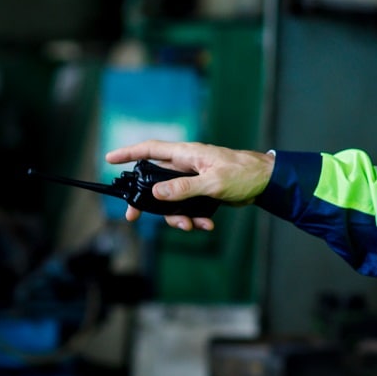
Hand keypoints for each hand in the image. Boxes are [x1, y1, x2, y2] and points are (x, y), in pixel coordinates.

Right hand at [105, 140, 274, 231]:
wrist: (266, 182)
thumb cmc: (243, 174)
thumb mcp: (213, 183)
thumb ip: (184, 188)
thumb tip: (155, 194)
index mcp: (187, 154)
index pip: (151, 149)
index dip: (129, 153)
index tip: (110, 159)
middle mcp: (187, 164)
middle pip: (155, 181)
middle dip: (146, 201)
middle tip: (133, 216)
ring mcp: (194, 178)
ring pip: (171, 199)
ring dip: (177, 216)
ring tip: (190, 226)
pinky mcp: (202, 191)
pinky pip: (188, 206)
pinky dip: (194, 218)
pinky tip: (206, 224)